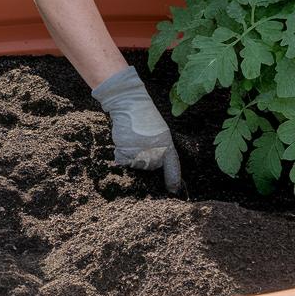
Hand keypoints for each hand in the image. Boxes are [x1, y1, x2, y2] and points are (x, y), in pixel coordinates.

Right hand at [92, 66, 182, 192]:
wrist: (129, 105)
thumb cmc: (144, 116)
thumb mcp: (159, 132)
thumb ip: (159, 148)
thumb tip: (154, 164)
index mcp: (167, 146)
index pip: (173, 167)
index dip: (173, 180)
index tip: (173, 190)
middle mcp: (156, 153)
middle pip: (150, 166)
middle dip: (145, 158)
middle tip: (140, 141)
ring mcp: (142, 155)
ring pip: (136, 164)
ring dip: (132, 155)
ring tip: (132, 138)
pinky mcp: (127, 154)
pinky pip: (123, 161)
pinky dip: (121, 154)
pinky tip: (124, 140)